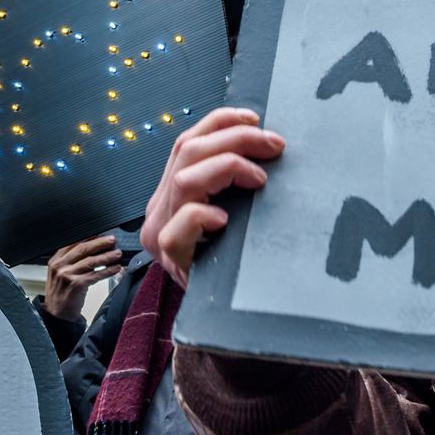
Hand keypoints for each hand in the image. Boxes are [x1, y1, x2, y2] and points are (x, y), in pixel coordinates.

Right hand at [43, 236, 124, 321]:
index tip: (102, 235)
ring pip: (91, 261)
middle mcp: (60, 265)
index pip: (74, 243)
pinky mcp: (76, 285)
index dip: (90, 238)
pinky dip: (107, 271)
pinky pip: (95, 275)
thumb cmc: (61, 293)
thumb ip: (71, 261)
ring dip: (107, 256)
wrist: (56, 314)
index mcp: (56, 260)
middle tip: (112, 240)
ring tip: (118, 254)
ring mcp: (67, 275)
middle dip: (100, 243)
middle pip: (83, 249)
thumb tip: (93, 249)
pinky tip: (115, 268)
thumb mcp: (60, 273)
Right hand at [140, 108, 284, 288]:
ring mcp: (161, 232)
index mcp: (171, 192)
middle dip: (235, 139)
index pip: (187, 142)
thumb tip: (267, 145)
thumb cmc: (234, 262)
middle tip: (274, 144)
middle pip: (188, 151)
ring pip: (184, 180)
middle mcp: (160, 208)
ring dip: (228, 167)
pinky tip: (225, 221)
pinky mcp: (170, 258)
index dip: (220, 122)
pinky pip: (180, 227)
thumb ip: (231, 183)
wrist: (223, 315)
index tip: (256, 119)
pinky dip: (202, 215)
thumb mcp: (231, 213)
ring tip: (259, 179)